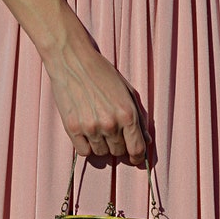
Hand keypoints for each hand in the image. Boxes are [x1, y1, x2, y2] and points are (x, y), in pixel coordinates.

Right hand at [45, 41, 150, 164]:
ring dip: (102, 146)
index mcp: (127, 114)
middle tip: (112, 134)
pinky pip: (84, 152)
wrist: (72, 60)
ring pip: (101, 153)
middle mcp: (110, 124)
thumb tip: (147, 141)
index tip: (134, 159)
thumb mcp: (128, 92)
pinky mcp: (73, 129)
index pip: (137, 149)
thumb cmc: (102, 73)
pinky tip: (86, 133)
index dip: (137, 157)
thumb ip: (139, 117)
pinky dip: (86, 146)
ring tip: (97, 128)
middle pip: (118, 152)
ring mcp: (90, 128)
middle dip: (118, 147)